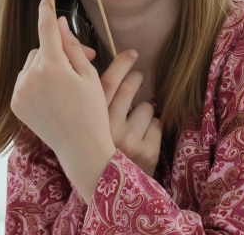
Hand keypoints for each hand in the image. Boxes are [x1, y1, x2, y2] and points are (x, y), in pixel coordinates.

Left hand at [11, 0, 115, 201]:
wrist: (80, 147)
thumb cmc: (92, 110)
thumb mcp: (89, 75)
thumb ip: (72, 46)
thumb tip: (58, 24)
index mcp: (53, 66)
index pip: (47, 28)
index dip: (47, 10)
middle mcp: (31, 76)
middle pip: (42, 49)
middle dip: (58, 52)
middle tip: (81, 66)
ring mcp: (20, 91)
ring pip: (32, 64)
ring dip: (46, 67)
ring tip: (66, 86)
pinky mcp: (16, 103)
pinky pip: (25, 81)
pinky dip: (36, 82)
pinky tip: (53, 98)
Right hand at [100, 52, 162, 177]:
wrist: (108, 188)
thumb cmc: (97, 151)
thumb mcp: (86, 127)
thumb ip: (90, 102)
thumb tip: (102, 67)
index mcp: (89, 121)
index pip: (106, 83)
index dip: (121, 64)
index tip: (132, 53)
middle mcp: (108, 129)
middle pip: (129, 87)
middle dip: (136, 78)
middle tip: (137, 77)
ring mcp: (129, 141)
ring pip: (146, 106)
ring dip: (143, 111)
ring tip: (134, 124)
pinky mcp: (147, 152)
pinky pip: (157, 123)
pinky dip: (152, 128)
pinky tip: (143, 138)